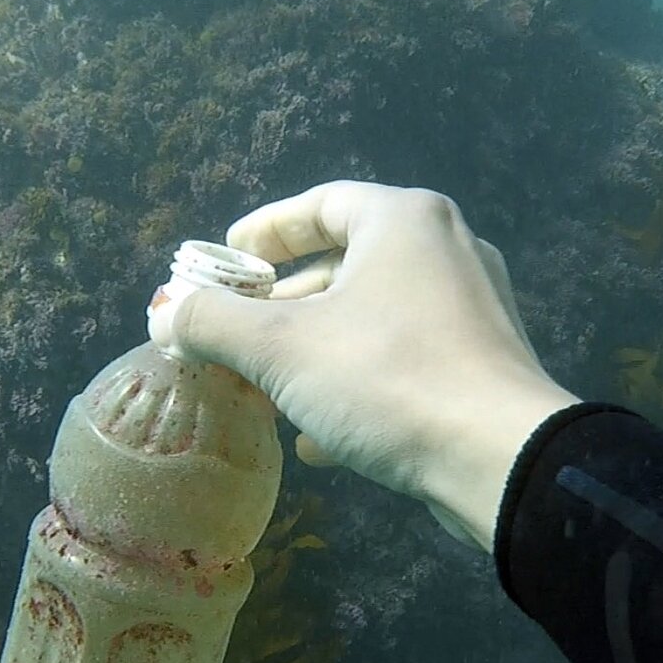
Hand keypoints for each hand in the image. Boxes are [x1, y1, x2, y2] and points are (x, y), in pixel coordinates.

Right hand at [148, 181, 579, 552]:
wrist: (499, 459)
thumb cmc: (386, 377)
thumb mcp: (280, 347)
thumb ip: (213, 323)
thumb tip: (163, 313)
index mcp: (403, 221)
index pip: (321, 203)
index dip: (265, 230)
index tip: (226, 261)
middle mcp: (446, 250)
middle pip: (345, 263)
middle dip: (281, 303)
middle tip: (233, 332)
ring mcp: (472, 310)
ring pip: (371, 319)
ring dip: (313, 350)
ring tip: (264, 387)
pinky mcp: (481, 367)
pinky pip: (401, 362)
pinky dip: (354, 385)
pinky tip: (317, 437)